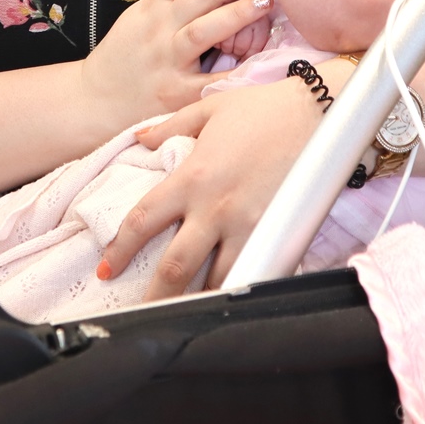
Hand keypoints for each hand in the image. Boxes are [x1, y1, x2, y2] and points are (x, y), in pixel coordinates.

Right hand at [80, 0, 274, 130]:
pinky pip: (212, 79)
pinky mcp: (177, 93)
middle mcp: (160, 28)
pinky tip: (263, 60)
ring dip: (241, 12)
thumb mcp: (141, 17)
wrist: (95, 101)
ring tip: (268, 1)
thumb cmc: (125, 57)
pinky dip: (238, 70)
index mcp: (153, 6)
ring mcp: (169, 60)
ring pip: (206, 29)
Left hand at [98, 72, 332, 298]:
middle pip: (176, 266)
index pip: (144, 221)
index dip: (120, 250)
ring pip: (218, 280)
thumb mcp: (207, 110)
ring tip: (186, 314)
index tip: (107, 269)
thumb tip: (139, 139)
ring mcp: (249, 226)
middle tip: (139, 313)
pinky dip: (241, 287)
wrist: (317, 113)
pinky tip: (231, 297)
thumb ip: (168, 127)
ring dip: (199, 300)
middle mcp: (216, 208)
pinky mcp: (277, 233)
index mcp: (192, 178)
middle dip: (155, 295)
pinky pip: (255, 270)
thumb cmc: (263, 108)